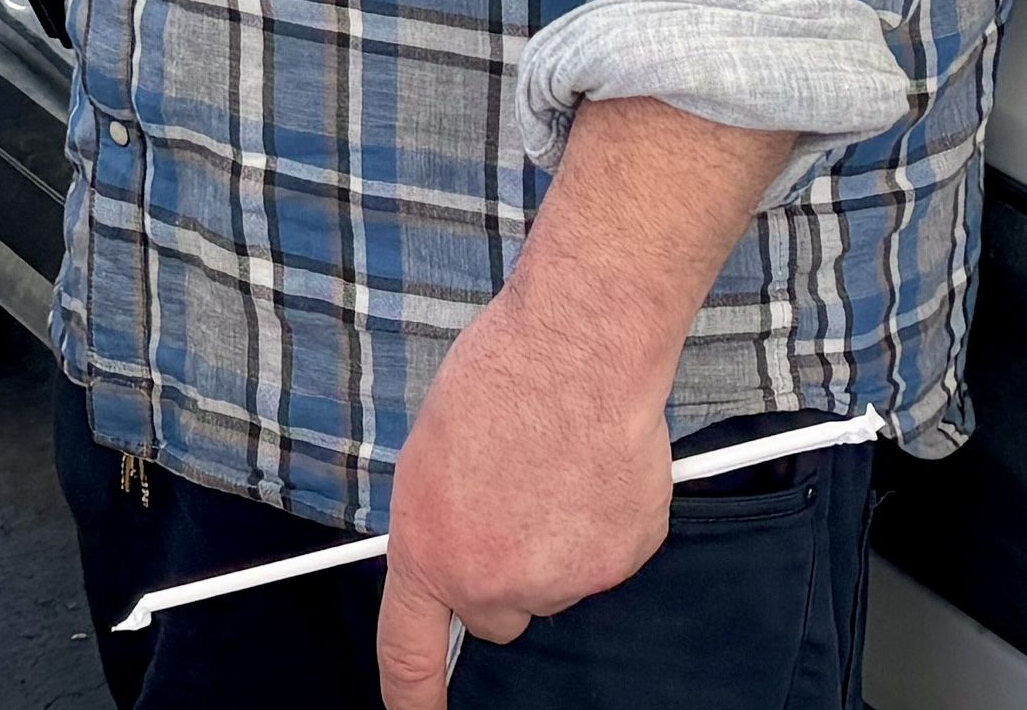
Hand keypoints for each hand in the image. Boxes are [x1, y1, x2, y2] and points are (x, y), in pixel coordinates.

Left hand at [365, 101, 795, 708]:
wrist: (579, 351)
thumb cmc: (502, 378)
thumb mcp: (433, 455)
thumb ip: (441, 521)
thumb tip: (460, 543)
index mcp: (429, 554)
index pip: (408, 655)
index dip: (411, 699)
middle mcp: (490, 583)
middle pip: (497, 615)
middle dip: (506, 574)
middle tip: (517, 504)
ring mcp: (561, 581)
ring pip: (555, 584)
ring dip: (557, 544)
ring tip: (559, 469)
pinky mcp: (618, 562)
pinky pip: (607, 558)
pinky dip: (606, 525)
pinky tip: (597, 470)